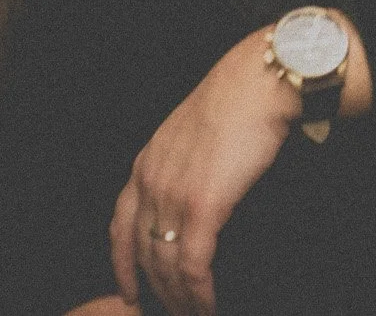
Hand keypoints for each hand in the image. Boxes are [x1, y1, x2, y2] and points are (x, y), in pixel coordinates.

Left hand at [109, 26, 301, 315]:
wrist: (256, 82)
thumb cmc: (236, 100)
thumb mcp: (192, 133)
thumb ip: (182, 164)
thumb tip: (195, 190)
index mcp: (145, 164)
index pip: (119, 227)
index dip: (122, 266)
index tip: (129, 291)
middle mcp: (150, 182)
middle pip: (141, 254)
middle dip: (154, 292)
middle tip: (171, 313)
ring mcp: (172, 195)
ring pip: (164, 266)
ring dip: (178, 300)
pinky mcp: (202, 206)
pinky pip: (192, 265)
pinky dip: (197, 293)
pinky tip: (207, 306)